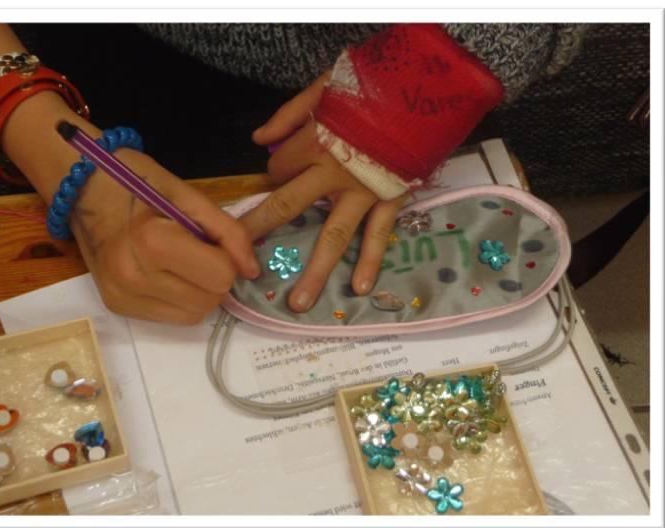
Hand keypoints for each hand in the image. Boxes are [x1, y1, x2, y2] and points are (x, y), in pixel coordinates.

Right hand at [71, 150, 259, 323]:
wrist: (80, 189)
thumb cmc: (135, 182)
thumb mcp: (187, 195)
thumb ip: (228, 231)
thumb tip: (252, 270)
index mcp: (152, 241)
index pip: (221, 275)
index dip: (226, 256)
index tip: (210, 239)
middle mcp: (134, 276)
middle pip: (211, 299)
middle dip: (215, 276)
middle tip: (196, 249)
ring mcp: (122, 296)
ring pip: (194, 315)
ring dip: (200, 291)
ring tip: (180, 261)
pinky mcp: (116, 308)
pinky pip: (172, 318)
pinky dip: (180, 299)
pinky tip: (165, 274)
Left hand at [245, 73, 405, 312]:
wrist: (425, 89)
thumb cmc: (374, 87)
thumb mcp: (326, 86)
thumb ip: (290, 113)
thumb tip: (258, 139)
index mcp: (313, 141)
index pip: (278, 168)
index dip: (275, 171)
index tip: (283, 169)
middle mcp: (331, 173)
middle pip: (287, 207)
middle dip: (260, 232)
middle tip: (239, 265)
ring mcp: (362, 193)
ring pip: (332, 236)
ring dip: (314, 271)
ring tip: (297, 304)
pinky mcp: (390, 200)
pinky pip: (378, 235)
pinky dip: (370, 261)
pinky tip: (358, 289)